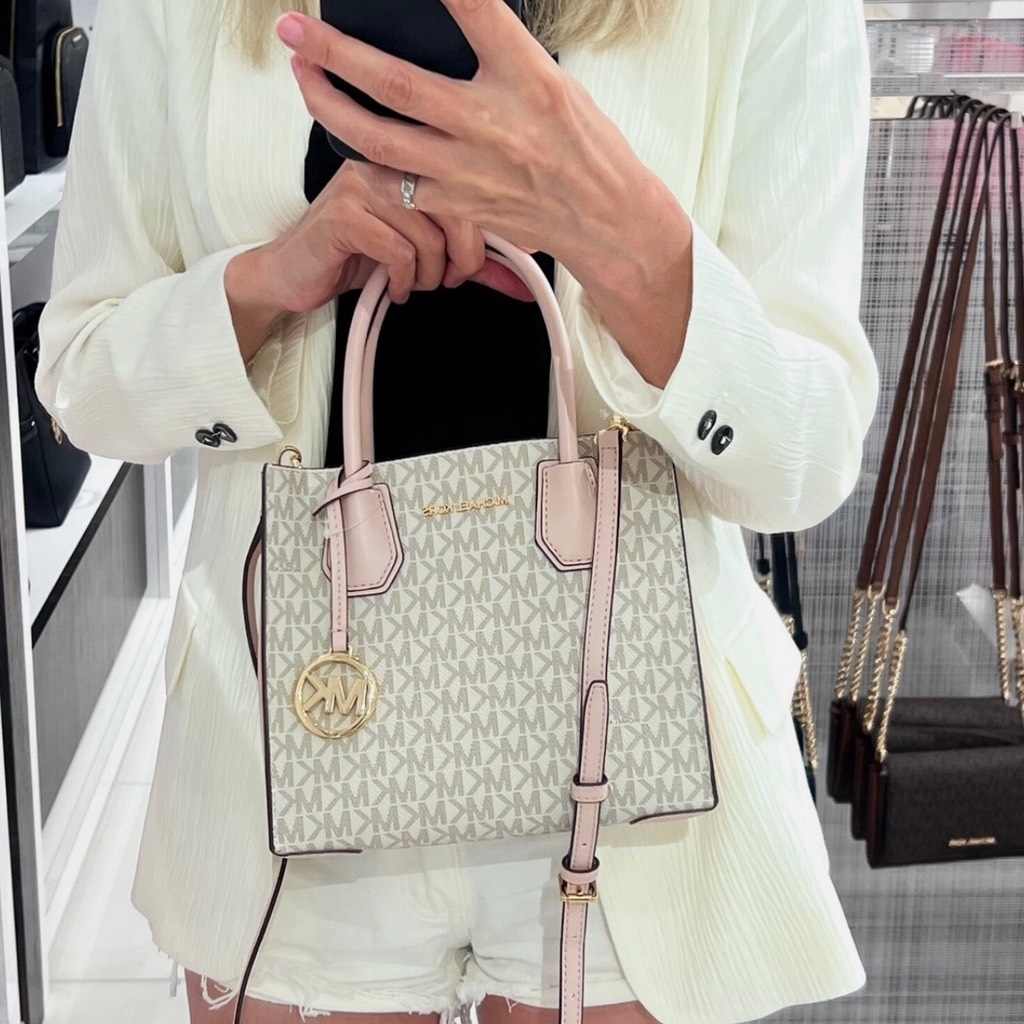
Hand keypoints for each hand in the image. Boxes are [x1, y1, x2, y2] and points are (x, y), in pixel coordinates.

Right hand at [226, 159, 531, 361]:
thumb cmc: (358, 256)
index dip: (486, 234)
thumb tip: (523, 282)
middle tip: (449, 279)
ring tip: (412, 282)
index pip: (471, 186)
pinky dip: (402, 280)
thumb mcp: (423, 255)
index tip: (480, 266)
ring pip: (429, 235)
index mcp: (411, 158)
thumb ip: (471, 261)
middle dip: (462, 258)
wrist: (294, 274)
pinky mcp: (344, 215)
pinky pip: (399, 251)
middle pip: (457, 208)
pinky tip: (392, 287)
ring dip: (428, 274)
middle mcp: (388, 161)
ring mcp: (363, 185)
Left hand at [276, 1, 694, 386]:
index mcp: (528, 78)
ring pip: (381, 141)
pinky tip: (344, 138)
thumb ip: (499, 54)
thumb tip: (452, 23)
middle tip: (294, 28)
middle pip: (398, 84)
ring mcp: (471, 172)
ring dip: (331, 108)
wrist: (604, 219)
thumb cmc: (584, 148)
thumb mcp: (552, 82)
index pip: (477, 12)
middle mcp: (494, 124)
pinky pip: (398, 185)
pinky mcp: (459, 206)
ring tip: (303, 78)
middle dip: (335, 52)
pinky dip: (365, 161)